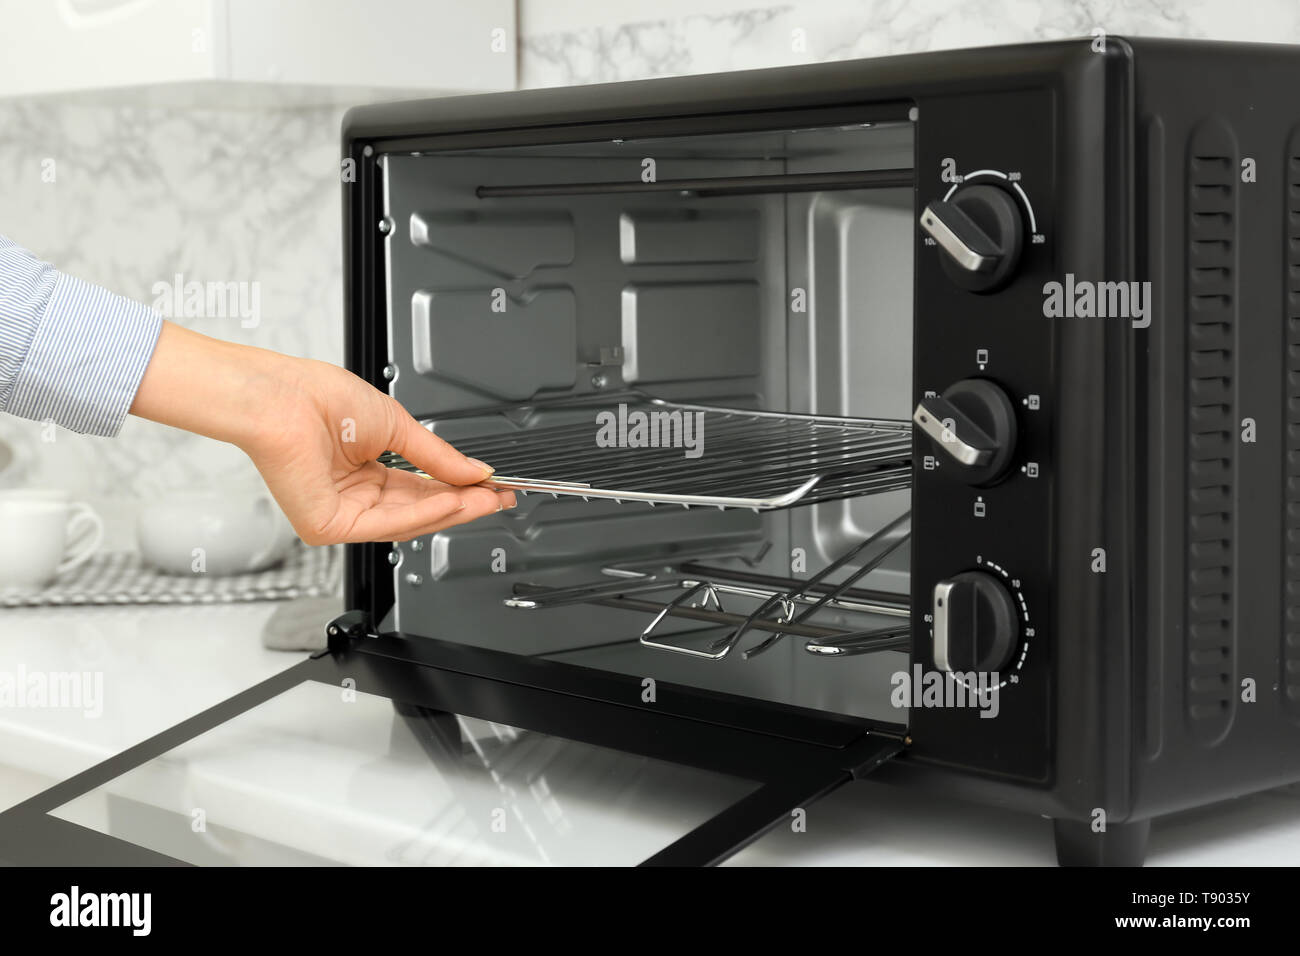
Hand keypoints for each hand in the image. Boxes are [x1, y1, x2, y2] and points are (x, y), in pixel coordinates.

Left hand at [131, 322, 513, 543]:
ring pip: (407, 521)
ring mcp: (340, 515)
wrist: (281, 397)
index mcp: (364, 470)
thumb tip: (475, 471)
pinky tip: (451, 502)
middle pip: (419, 509)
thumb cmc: (317, 398)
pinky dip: (423, 514)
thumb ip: (438, 455)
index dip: (459, 488)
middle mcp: (352, 497)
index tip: (492, 485)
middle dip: (463, 503)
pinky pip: (386, 525)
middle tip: (497, 496)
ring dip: (450, 510)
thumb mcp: (396, 425)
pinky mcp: (329, 526)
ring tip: (483, 498)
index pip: (421, 489)